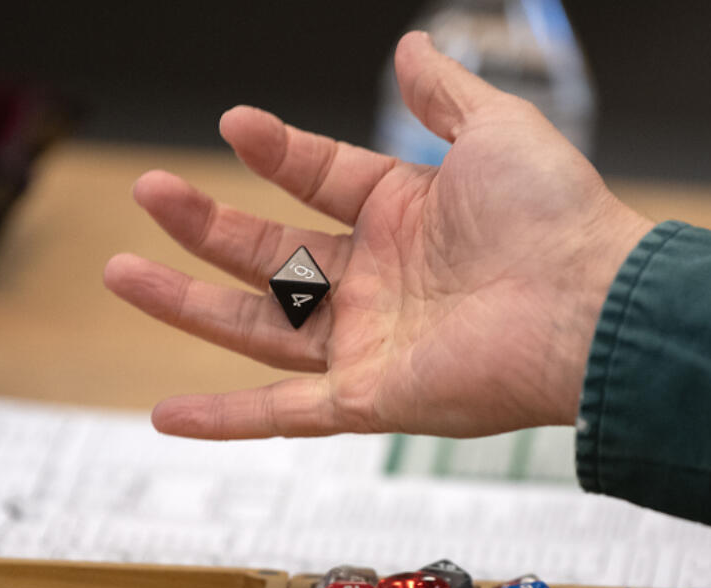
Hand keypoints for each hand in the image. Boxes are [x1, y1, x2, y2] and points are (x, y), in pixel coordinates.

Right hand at [105, 32, 652, 438]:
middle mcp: (381, 281)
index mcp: (406, 215)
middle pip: (272, 254)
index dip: (276, 152)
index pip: (320, 180)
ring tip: (121, 271)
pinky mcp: (370, 398)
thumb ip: (445, 93)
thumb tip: (412, 46)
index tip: (233, 124)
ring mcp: (370, 342)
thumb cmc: (556, 218)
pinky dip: (224, 418)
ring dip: (187, 304)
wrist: (590, 306)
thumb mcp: (494, 129)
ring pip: (260, 327)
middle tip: (148, 191)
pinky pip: (283, 413)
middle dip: (205, 224)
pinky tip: (163, 416)